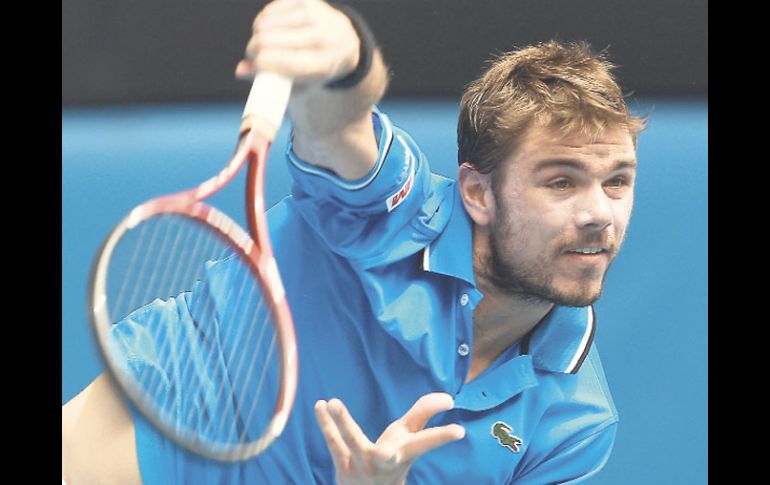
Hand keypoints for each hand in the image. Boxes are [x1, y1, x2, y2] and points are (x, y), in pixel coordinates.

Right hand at [235, 0, 360, 86]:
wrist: (344, 42)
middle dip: (254, 49)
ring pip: (266, 23)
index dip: (261, 63)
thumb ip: (271, 81)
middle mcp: (321, 37)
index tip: (254, 64)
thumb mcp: (300, 84)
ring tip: (263, 43)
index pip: (285, 62)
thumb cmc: (316, 69)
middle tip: (253, 55)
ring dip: (257, 34)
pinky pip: (270, 10)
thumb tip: (240, 70)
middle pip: (270, 41)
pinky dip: (263, 21)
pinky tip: (270, 29)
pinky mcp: (305, 0)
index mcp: (323, 64)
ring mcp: (314, 15)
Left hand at [314, 393, 465, 484]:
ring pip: (352, 443)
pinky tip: (320, 405)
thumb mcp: (409, 438)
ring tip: (334, 402)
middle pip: (389, 452)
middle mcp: (386, 461)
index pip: (427, 442)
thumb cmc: (394, 458)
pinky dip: (326, 423)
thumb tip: (447, 397)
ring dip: (342, 423)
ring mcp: (363, 465)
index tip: (459, 431)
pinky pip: (334, 442)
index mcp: (406, 452)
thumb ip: (424, 413)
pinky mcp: (343, 465)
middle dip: (388, 451)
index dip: (443, 436)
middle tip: (388, 449)